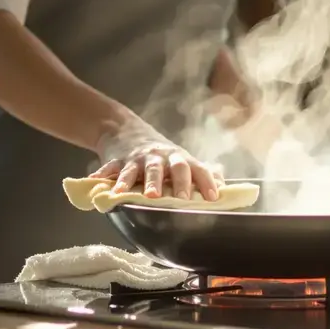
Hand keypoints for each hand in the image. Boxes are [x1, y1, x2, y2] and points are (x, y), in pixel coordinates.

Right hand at [89, 117, 220, 201]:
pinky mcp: (119, 159)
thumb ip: (201, 173)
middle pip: (173, 167)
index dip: (207, 182)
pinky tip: (104, 188)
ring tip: (147, 197)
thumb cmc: (157, 153)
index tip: (213, 198)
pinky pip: (113, 170)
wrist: (123, 129)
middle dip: (178, 183)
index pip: (198, 169)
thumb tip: (225, 186)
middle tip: (180, 199)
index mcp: (179, 158)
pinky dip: (106, 178)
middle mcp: (162, 156)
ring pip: (145, 169)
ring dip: (147, 182)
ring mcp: (140, 157)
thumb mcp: (180, 159)